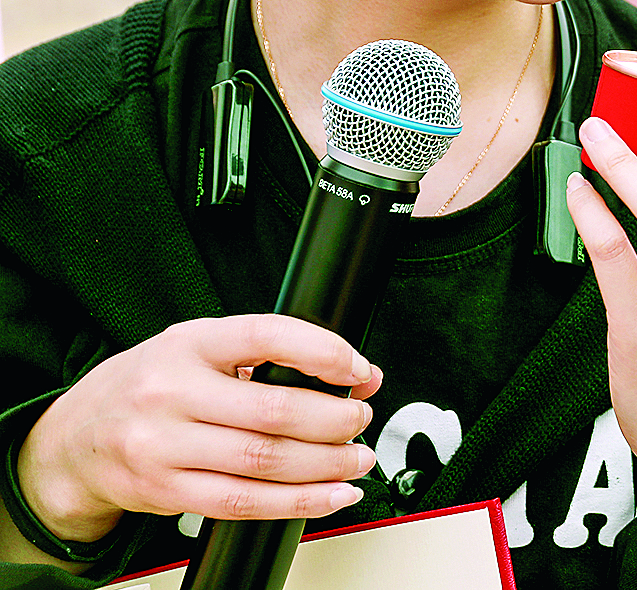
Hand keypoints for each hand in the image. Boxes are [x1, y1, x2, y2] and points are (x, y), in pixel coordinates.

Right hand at [17, 315, 380, 544]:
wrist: (73, 441)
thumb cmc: (151, 387)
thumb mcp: (200, 349)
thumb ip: (270, 355)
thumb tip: (358, 374)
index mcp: (189, 343)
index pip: (267, 335)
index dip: (325, 352)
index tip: (361, 371)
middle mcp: (172, 393)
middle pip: (275, 411)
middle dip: (336, 420)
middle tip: (361, 419)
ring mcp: (164, 446)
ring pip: (265, 462)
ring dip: (328, 465)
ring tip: (358, 459)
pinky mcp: (166, 491)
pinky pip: (245, 502)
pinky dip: (300, 502)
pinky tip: (332, 495)